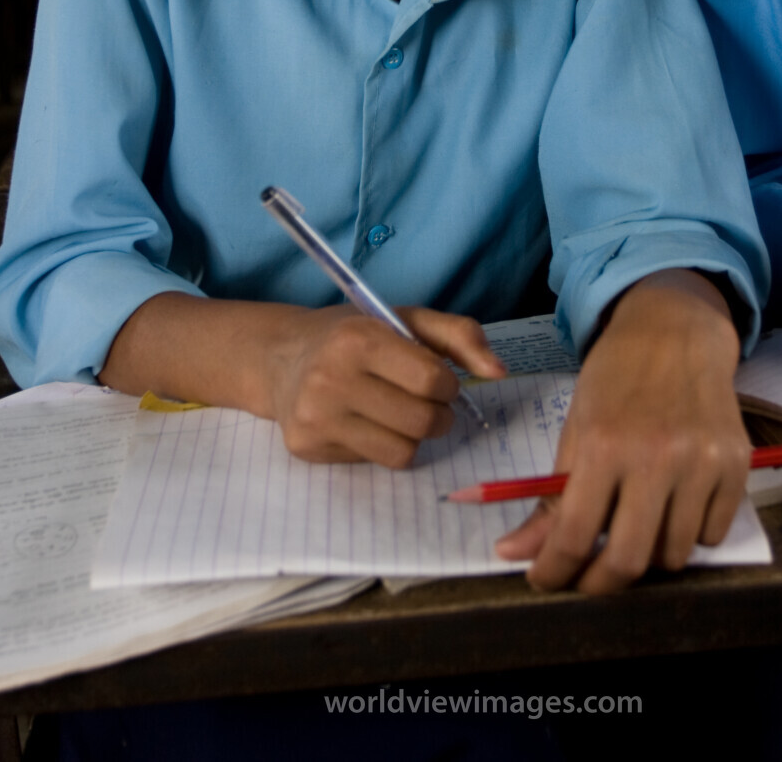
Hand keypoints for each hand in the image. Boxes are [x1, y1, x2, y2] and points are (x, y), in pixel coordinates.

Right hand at [267, 304, 504, 466]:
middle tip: (423, 401)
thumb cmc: (352, 335)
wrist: (280, 357)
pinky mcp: (307, 449)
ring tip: (397, 412)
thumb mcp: (404, 319)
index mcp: (358, 339)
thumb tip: (500, 372)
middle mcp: (331, 379)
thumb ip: (459, 335)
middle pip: (421, 422)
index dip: (447, 384)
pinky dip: (383, 446)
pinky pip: (374, 463)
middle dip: (437, 414)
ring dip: (413, 436)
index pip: (431, 379)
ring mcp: (315, 418)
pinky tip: (365, 423)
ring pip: (402, 452)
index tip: (436, 378)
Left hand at [493, 271, 749, 592]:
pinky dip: (689, 534)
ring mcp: (702, 464)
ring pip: (673, 555)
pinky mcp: (737, 467)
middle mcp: (656, 457)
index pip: (574, 533)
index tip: (543, 580)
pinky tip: (675, 504)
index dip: (553, 570)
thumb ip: (550, 498)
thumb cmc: (616, 378)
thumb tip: (515, 554)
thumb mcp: (576, 428)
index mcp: (604, 444)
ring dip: (649, 555)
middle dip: (600, 582)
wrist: (676, 332)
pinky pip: (711, 535)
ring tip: (636, 524)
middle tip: (586, 578)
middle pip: (629, 561)